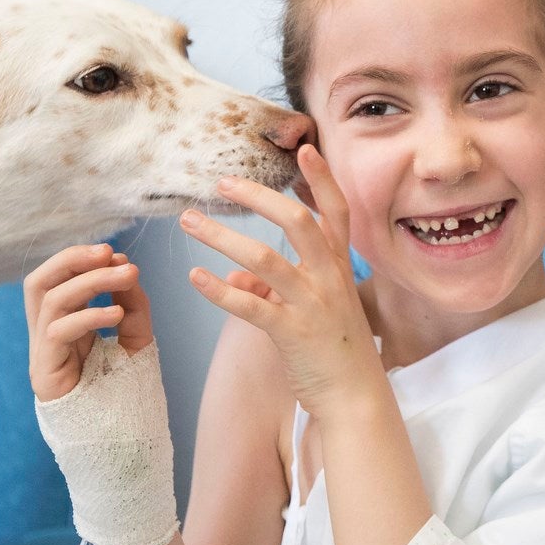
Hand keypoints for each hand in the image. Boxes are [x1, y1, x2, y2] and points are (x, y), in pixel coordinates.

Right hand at [23, 243, 153, 401]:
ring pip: (50, 300)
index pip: (58, 280)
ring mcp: (42, 354)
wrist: (118, 442)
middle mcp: (46, 335)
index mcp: (64, 324)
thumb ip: (133, 304)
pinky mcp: (43, 373)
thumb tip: (125, 268)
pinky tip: (116, 315)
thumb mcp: (136, 338)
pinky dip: (88, 316)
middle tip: (109, 253)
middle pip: (38, 282)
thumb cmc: (124, 391)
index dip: (82, 261)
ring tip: (126, 277)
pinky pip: (56, 332)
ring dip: (90, 282)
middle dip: (72, 260)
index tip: (119, 256)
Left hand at [180, 144, 385, 420]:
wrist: (355, 397)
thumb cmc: (335, 351)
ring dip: (222, 236)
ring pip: (264, 258)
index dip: (322, 178)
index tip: (304, 147)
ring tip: (189, 222)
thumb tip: (239, 275)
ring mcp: (312, 305)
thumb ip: (275, 286)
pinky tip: (195, 276)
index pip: (335, 212)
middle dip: (258, 197)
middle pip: (296, 221)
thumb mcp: (313, 309)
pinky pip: (251, 306)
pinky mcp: (293, 333)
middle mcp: (329, 278)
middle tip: (222, 182)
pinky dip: (219, 290)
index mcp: (338, 267)